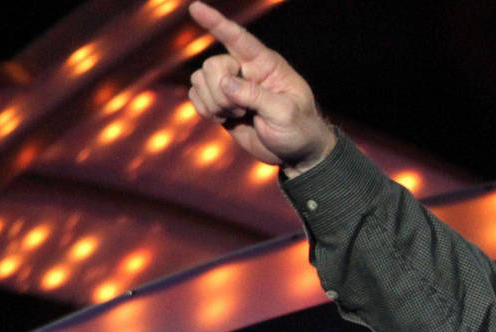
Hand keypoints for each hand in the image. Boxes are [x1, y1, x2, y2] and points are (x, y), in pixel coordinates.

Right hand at [186, 1, 334, 173]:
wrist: (296, 153)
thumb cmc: (300, 129)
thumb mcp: (286, 113)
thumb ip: (257, 96)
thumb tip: (225, 83)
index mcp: (265, 64)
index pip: (238, 38)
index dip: (216, 22)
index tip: (196, 8)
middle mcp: (245, 70)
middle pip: (213, 65)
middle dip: (220, 91)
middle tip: (241, 110)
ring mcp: (231, 86)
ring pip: (200, 79)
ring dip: (214, 103)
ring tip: (238, 115)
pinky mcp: (220, 103)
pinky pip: (195, 95)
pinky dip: (204, 109)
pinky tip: (223, 119)